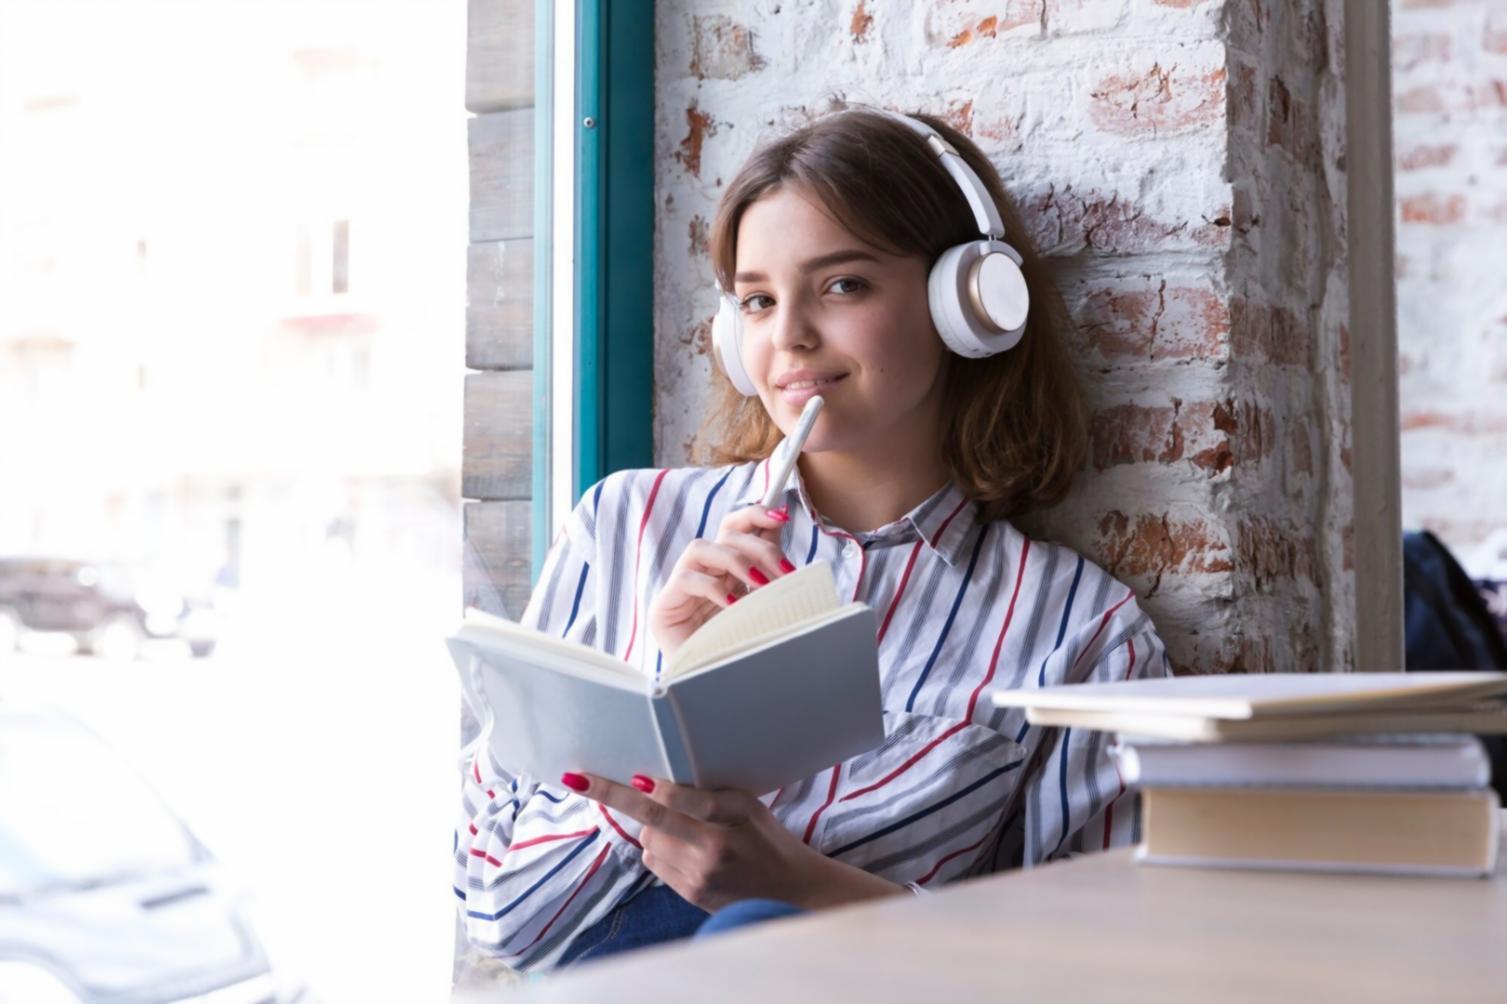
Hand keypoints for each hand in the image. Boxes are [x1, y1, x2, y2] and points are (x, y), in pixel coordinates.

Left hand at [561, 771, 904, 912]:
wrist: (789, 891)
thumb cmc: (766, 838)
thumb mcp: (748, 806)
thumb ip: (709, 794)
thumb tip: (656, 781)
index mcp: (733, 818)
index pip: (687, 801)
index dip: (659, 789)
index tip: (634, 776)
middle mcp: (714, 849)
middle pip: (653, 819)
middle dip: (611, 796)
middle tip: (577, 778)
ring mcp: (699, 875)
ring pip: (649, 840)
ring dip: (651, 827)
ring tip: (681, 827)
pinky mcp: (689, 893)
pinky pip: (655, 862)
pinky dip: (660, 849)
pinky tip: (684, 849)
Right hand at [648, 504, 794, 655]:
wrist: (709, 693)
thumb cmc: (738, 654)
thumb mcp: (762, 613)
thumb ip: (770, 585)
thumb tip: (793, 560)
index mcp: (727, 571)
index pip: (737, 527)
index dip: (756, 515)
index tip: (781, 515)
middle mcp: (704, 572)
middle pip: (725, 533)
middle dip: (758, 545)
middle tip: (783, 569)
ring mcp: (681, 587)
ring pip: (702, 548)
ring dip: (736, 561)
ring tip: (760, 584)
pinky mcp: (665, 606)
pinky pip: (687, 580)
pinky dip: (714, 588)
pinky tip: (734, 605)